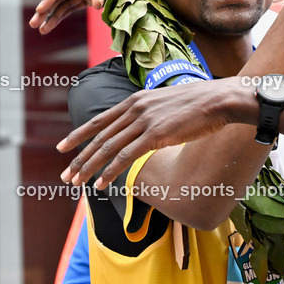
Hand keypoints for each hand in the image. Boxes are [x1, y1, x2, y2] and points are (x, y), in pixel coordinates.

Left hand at [57, 78, 253, 187]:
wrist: (220, 99)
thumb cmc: (200, 104)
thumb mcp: (168, 104)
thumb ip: (152, 114)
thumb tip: (148, 129)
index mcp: (137, 100)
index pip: (101, 120)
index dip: (80, 134)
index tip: (63, 146)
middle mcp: (136, 108)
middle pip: (100, 136)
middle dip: (80, 157)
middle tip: (65, 174)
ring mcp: (145, 121)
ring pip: (108, 148)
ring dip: (89, 167)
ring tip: (76, 182)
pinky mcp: (156, 134)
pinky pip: (126, 156)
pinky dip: (110, 172)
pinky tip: (101, 183)